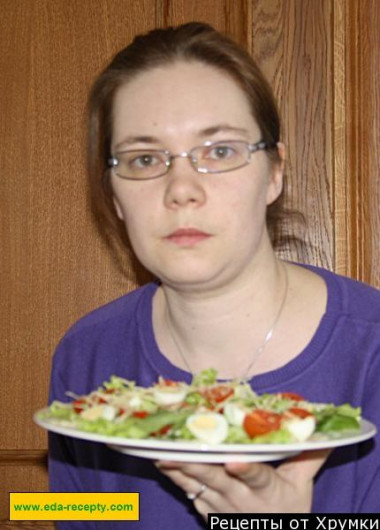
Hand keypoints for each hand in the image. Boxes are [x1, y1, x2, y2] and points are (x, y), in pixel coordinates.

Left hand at [156, 450, 329, 518]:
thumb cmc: (289, 511)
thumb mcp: (302, 485)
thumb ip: (309, 456)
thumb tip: (325, 431)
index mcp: (267, 489)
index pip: (257, 477)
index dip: (245, 469)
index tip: (233, 461)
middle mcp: (240, 499)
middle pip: (216, 480)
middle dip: (195, 465)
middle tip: (175, 451)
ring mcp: (220, 507)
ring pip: (196, 485)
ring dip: (178, 470)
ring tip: (159, 454)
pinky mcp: (207, 511)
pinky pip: (189, 492)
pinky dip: (176, 477)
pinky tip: (162, 461)